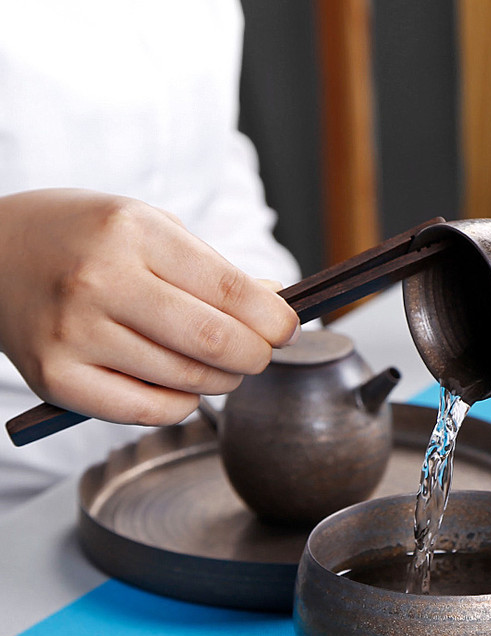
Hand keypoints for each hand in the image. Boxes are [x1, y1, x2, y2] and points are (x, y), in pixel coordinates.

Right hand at [0, 189, 298, 424]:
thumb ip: (209, 267)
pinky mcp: (56, 379)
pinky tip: (180, 386)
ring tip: (219, 367)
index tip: (288, 330)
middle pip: (213, 342)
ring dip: (219, 381)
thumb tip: (274, 308)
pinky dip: (179, 404)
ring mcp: (74, 334)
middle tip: (258, 355)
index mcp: (130, 232)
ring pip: (185, 381)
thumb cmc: (77, 237)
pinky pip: (146, 410)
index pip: (229, 290)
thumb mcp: (143, 225)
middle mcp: (100, 281)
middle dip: (254, 357)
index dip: (273, 320)